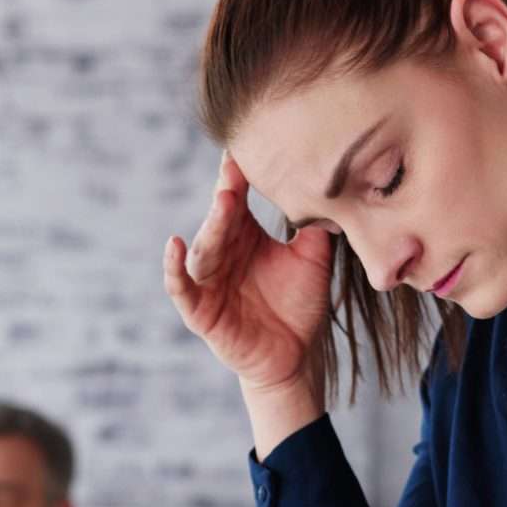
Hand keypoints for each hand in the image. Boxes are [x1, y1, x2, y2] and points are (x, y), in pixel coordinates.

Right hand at [165, 154, 336, 395]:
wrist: (296, 356)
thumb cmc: (300, 305)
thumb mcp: (314, 260)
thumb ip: (317, 227)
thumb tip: (333, 184)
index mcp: (244, 235)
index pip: (237, 200)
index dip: (239, 177)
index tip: (243, 149)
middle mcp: (222, 252)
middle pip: (220, 220)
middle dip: (227, 197)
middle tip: (236, 174)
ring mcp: (208, 281)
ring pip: (204, 248)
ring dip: (211, 226)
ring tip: (224, 202)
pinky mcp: (199, 310)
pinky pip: (180, 286)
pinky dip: (173, 267)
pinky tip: (175, 246)